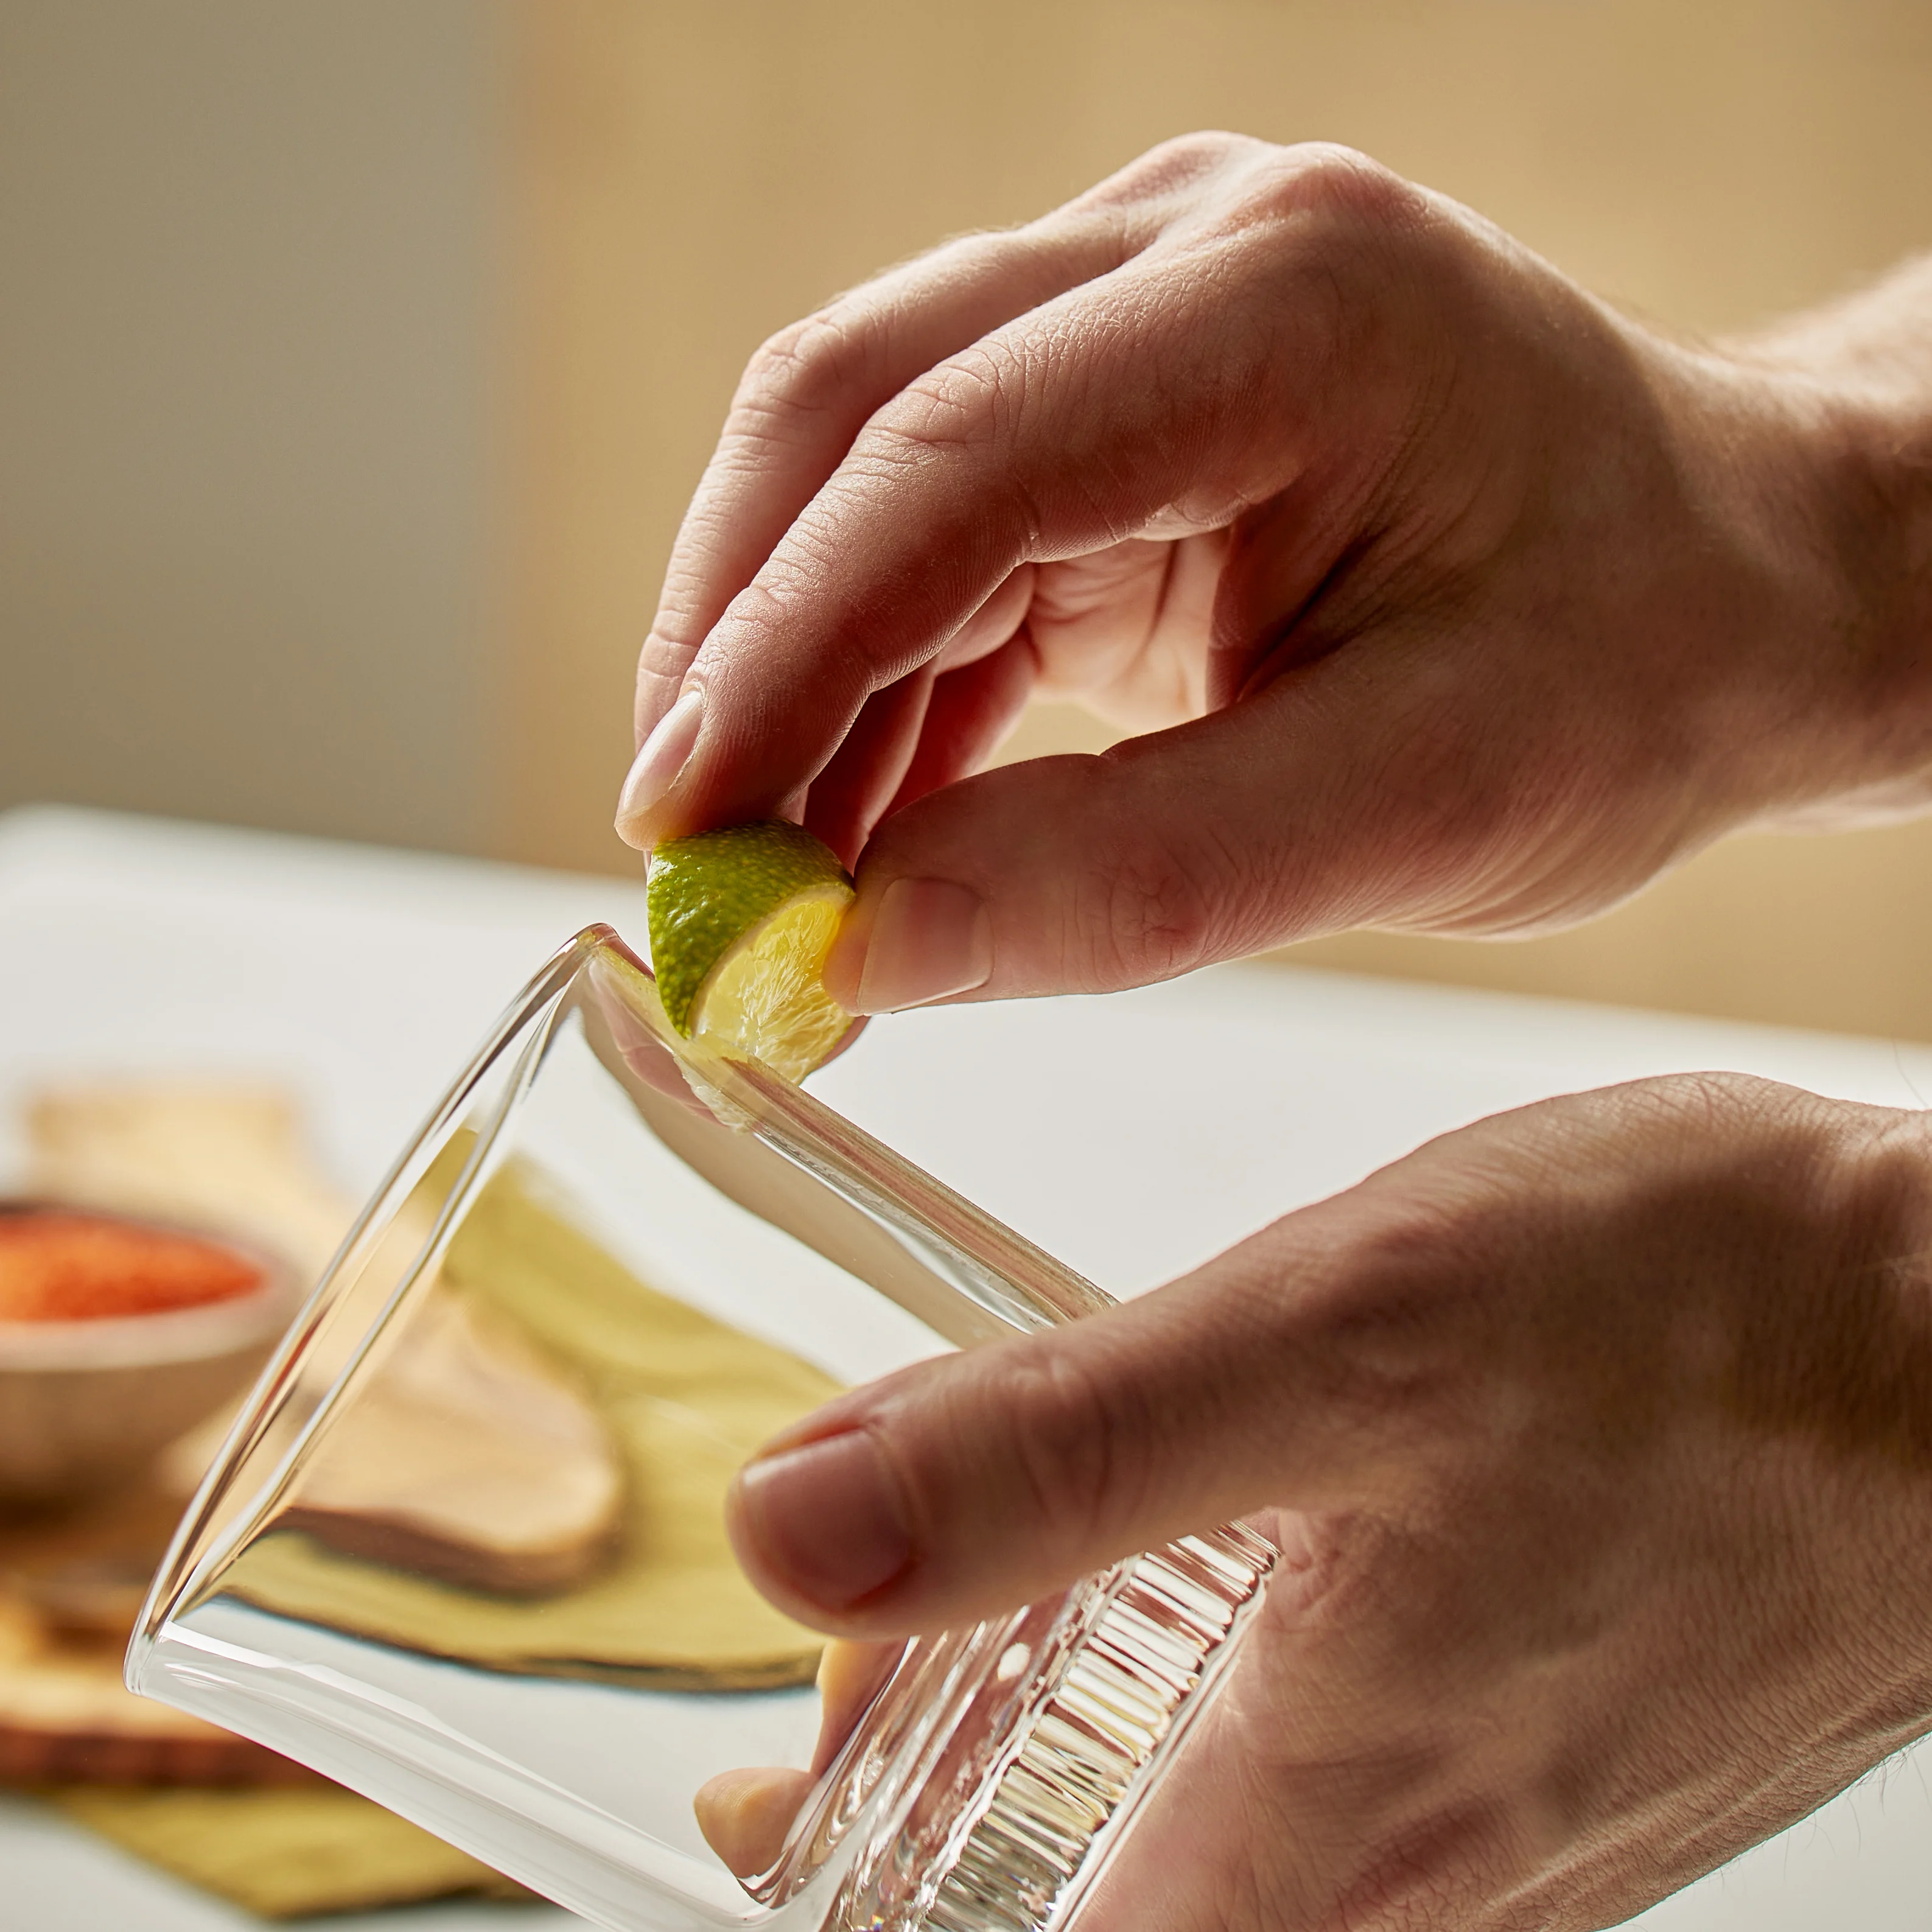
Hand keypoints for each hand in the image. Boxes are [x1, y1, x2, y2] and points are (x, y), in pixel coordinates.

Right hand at [617, 133, 1931, 1012]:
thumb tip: (854, 950)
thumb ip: (1139, 878)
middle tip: (687, 863)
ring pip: (862, 475)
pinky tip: (852, 823)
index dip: (778, 649)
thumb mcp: (1427, 805)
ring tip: (764, 879)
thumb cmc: (1635, 670)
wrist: (1733, 585)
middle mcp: (1186, 250)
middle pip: (855, 417)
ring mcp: (1137, 308)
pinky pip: (934, 535)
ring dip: (789, 681)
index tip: (677, 827)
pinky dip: (871, 686)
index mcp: (1293, 301)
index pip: (950, 458)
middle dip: (739, 649)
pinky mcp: (1114, 402)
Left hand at [705, 1073, 1931, 1927]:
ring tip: (999, 1606)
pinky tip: (1216, 1582)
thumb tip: (788, 1523)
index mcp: (1325, 1819)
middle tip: (863, 1659)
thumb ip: (1058, 1449)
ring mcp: (1505, 1829)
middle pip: (1103, 1910)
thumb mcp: (1333, 1335)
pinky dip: (1220, 1704)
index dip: (855, 1873)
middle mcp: (1419, 1878)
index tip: (767, 1768)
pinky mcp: (1560, 1749)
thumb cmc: (1696, 1327)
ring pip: (1219, 1847)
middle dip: (945, 1802)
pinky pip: (1340, 1785)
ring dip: (1076, 1747)